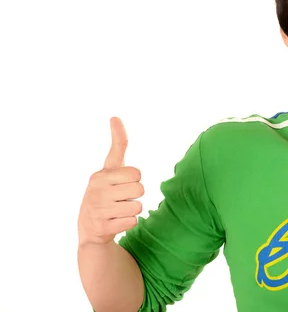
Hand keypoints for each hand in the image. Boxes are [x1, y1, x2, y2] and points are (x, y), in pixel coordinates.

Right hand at [78, 117, 144, 245]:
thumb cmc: (105, 191)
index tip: (123, 181)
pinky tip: (116, 222)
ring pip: (139, 206)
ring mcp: (98, 210)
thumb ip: (118, 145)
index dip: (135, 178)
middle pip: (140, 189)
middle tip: (121, 198)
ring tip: (118, 210)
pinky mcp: (102, 227)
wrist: (90, 228)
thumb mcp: (109, 168)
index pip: (137, 173)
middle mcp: (96, 191)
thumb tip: (115, 116)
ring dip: (133, 209)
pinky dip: (129, 222)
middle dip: (135, 194)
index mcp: (100, 175)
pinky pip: (133, 221)